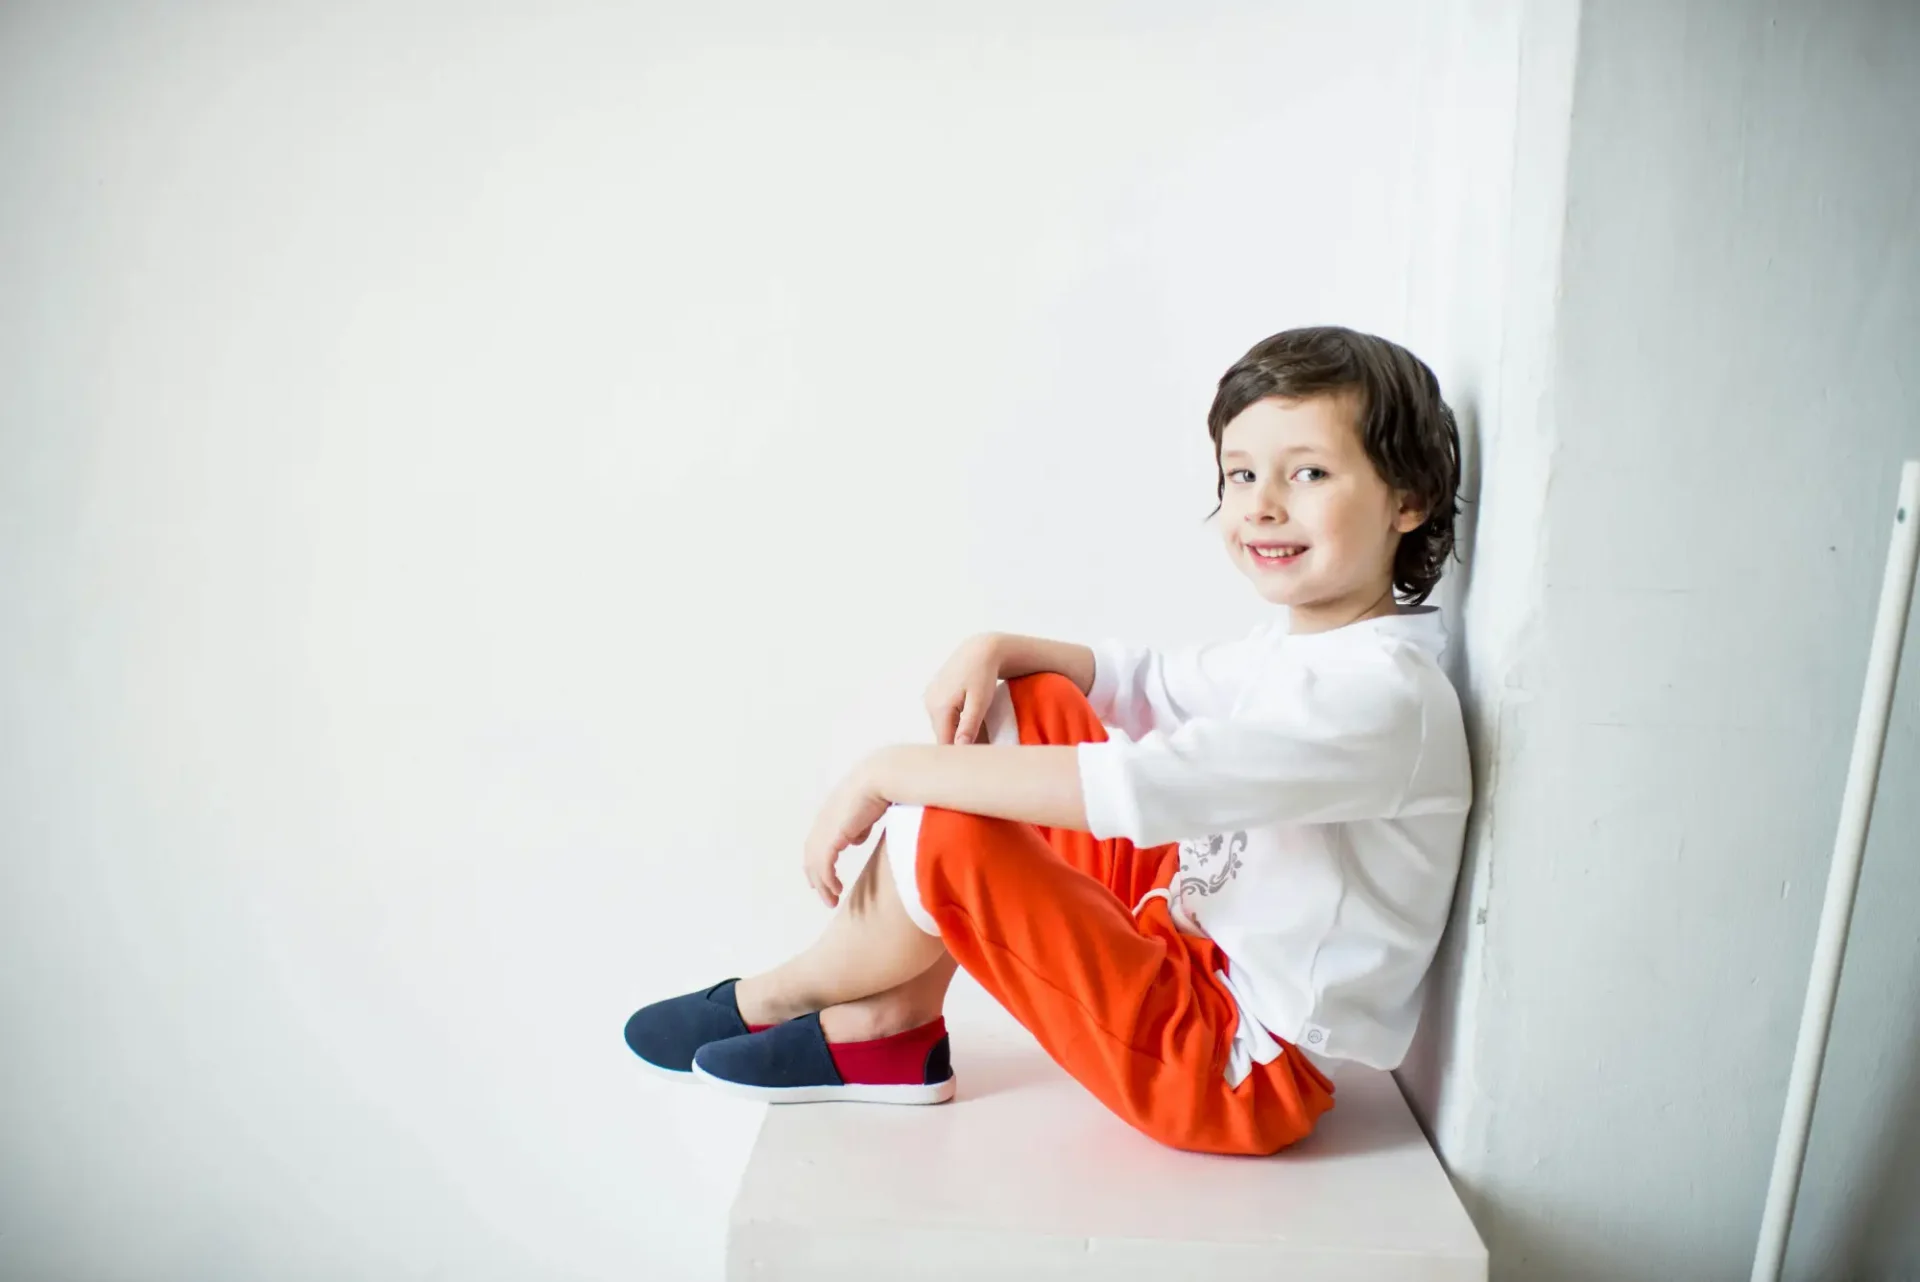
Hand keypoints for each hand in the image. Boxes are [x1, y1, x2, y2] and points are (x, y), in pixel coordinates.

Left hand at [803, 755, 890, 907]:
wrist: (880, 778)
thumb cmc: (879, 789)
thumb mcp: (866, 811)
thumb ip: (858, 826)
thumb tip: (855, 839)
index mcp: (829, 815)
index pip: (815, 843)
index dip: (816, 861)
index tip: (822, 877)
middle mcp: (822, 822)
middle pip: (811, 856)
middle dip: (816, 878)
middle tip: (825, 895)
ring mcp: (826, 829)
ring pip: (816, 865)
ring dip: (823, 885)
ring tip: (832, 899)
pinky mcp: (834, 836)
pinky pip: (825, 865)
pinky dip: (828, 880)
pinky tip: (837, 889)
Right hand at [925, 633, 1001, 744]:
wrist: (980, 650)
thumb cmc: (983, 674)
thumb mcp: (980, 701)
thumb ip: (969, 725)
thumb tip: (959, 747)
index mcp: (939, 707)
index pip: (944, 743)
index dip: (957, 755)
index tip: (973, 762)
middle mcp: (929, 703)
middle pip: (942, 736)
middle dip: (959, 744)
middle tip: (981, 749)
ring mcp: (929, 698)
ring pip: (942, 726)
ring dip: (957, 732)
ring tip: (978, 732)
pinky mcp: (933, 694)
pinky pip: (942, 716)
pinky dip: (954, 721)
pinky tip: (969, 718)